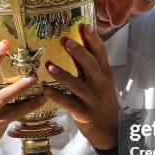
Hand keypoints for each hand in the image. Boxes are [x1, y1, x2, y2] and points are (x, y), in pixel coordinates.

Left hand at [43, 24, 119, 149]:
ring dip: (62, 75)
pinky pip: (68, 103)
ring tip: (49, 65)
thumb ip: (86, 63)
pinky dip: (56, 96)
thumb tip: (71, 41)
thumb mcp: (99, 80)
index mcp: (105, 73)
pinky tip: (45, 89)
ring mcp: (92, 99)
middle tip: (67, 40)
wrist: (109, 128)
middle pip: (91, 66)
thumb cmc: (101, 99)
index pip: (100, 53)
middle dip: (79, 53)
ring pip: (77, 85)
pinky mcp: (83, 113)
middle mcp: (101, 84)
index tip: (84, 26)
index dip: (93, 39)